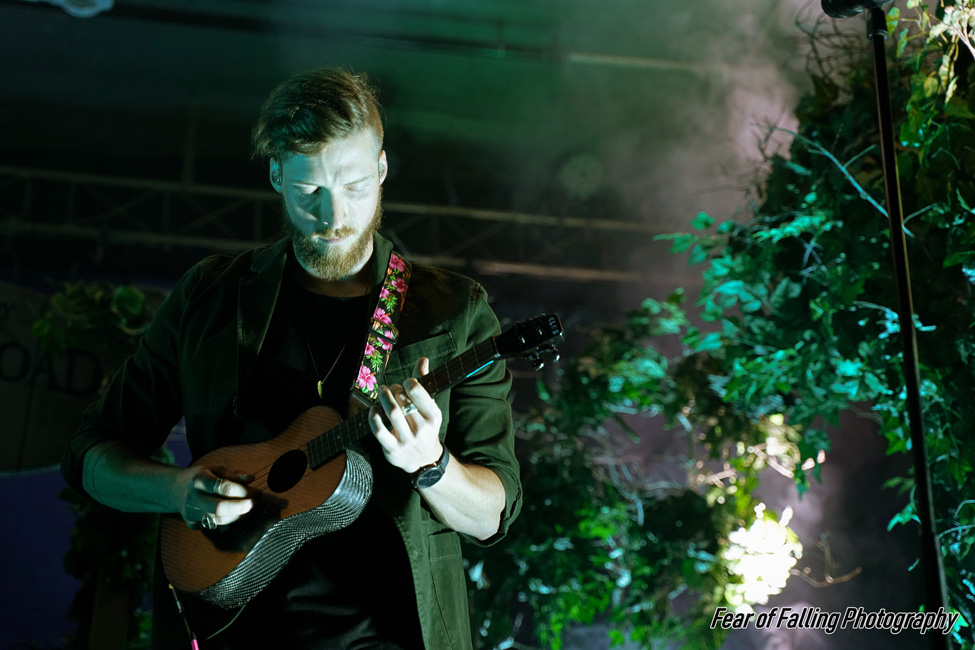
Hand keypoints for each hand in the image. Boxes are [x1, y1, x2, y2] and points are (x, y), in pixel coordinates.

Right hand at [173, 466, 253, 529]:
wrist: (175, 489)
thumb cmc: (201, 477)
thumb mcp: (215, 469)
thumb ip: (234, 474)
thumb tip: (251, 479)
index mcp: (199, 479)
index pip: (223, 487)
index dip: (243, 491)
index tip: (258, 492)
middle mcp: (192, 497)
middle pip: (219, 508)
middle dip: (242, 508)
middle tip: (258, 504)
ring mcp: (190, 513)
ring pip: (219, 520)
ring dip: (240, 517)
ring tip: (254, 510)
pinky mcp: (192, 523)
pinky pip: (215, 525)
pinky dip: (231, 522)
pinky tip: (242, 516)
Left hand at [369, 357, 443, 473]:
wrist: (424, 460)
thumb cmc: (425, 427)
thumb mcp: (430, 407)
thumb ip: (424, 383)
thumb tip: (423, 359)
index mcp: (434, 416)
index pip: (418, 392)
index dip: (408, 382)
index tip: (405, 383)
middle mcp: (422, 429)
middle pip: (402, 400)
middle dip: (394, 389)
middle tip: (392, 389)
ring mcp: (407, 440)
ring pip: (391, 413)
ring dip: (383, 398)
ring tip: (382, 392)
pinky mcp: (393, 449)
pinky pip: (379, 431)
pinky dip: (373, 417)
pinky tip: (373, 409)